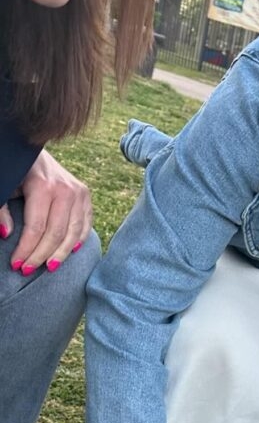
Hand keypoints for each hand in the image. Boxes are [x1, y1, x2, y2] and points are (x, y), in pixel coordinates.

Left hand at [1, 150, 91, 271]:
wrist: (34, 152)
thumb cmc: (15, 172)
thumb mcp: (4, 187)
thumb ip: (1, 210)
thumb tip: (5, 234)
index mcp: (42, 185)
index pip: (36, 228)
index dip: (26, 249)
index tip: (17, 265)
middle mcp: (65, 189)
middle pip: (56, 234)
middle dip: (40, 256)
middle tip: (28, 270)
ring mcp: (79, 192)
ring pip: (73, 233)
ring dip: (60, 254)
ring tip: (49, 267)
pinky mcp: (86, 196)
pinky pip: (84, 226)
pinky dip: (77, 241)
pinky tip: (68, 252)